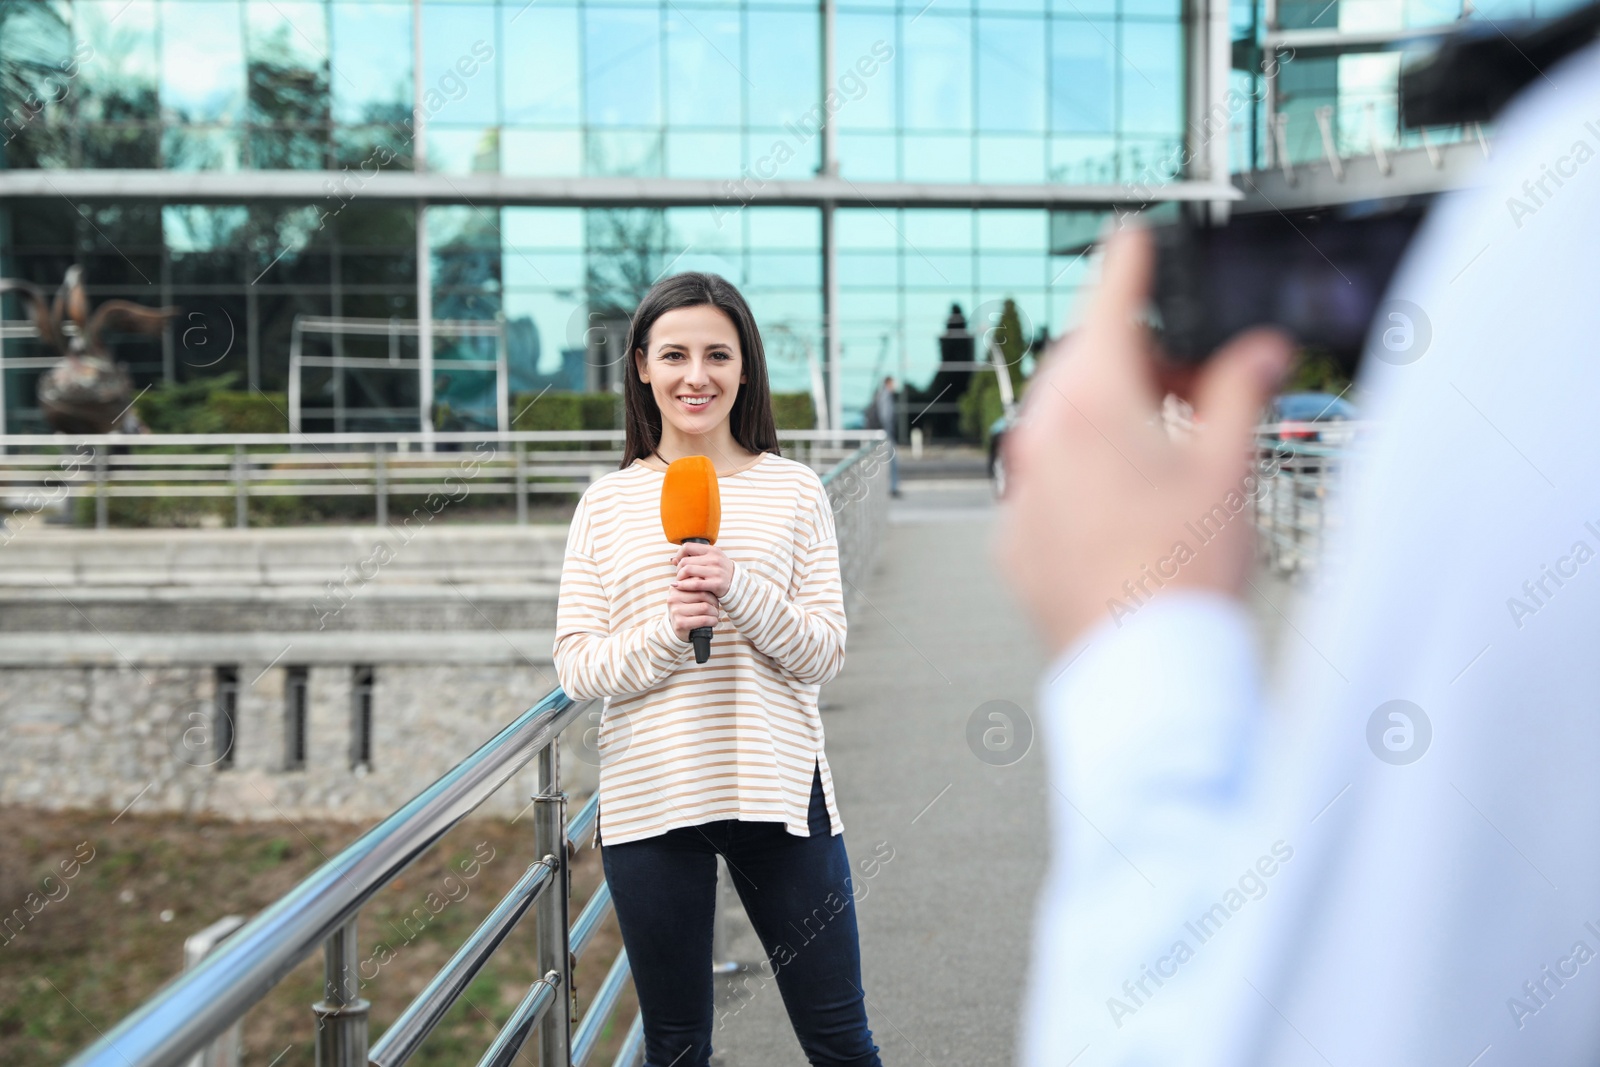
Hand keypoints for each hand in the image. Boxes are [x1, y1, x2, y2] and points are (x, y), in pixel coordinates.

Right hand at [666, 582, 719, 642]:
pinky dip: (712, 621)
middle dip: (714, 602)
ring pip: (705, 607)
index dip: (710, 589)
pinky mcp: (681, 623)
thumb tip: (707, 575)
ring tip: (715, 614)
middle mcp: (673, 598)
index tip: (713, 596)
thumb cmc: (687, 609)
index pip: (698, 583)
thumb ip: (695, 585)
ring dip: (715, 612)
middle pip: (703, 594)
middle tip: (716, 607)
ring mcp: (676, 611)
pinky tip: (713, 621)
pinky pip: (704, 619)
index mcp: (675, 588)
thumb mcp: (689, 595)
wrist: (678, 628)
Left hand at [671, 541, 733, 599]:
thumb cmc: (719, 572)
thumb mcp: (710, 560)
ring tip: (680, 581)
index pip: (687, 547)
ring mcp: (716, 571)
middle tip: (679, 575)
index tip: (678, 562)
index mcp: (712, 550)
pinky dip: (683, 585)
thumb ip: (693, 558)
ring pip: (688, 570)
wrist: (737, 584)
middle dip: (678, 569)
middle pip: (685, 561)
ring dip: (680, 577)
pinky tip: (678, 586)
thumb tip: (673, 560)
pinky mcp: (716, 584)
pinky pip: (694, 584)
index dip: (679, 554)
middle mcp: (714, 559)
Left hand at [992, 226, 1291, 658]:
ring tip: (1163, 452)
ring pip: (1058, 423)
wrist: (1144, 669)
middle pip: (1082, 367)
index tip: (1131, 238)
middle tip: (1186, 385)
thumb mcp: (1227, 469)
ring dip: (1104, 416)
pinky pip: (1043, 480)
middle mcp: (1040, 439)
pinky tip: (1124, 509)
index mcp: (1092, 405)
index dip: (1127, 266)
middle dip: (1132, 359)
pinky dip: (1079, 474)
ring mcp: (1020, 490)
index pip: (1108, 306)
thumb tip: (1258, 352)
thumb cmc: (1183, 574)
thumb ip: (1239, 394)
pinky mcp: (1014, 538)